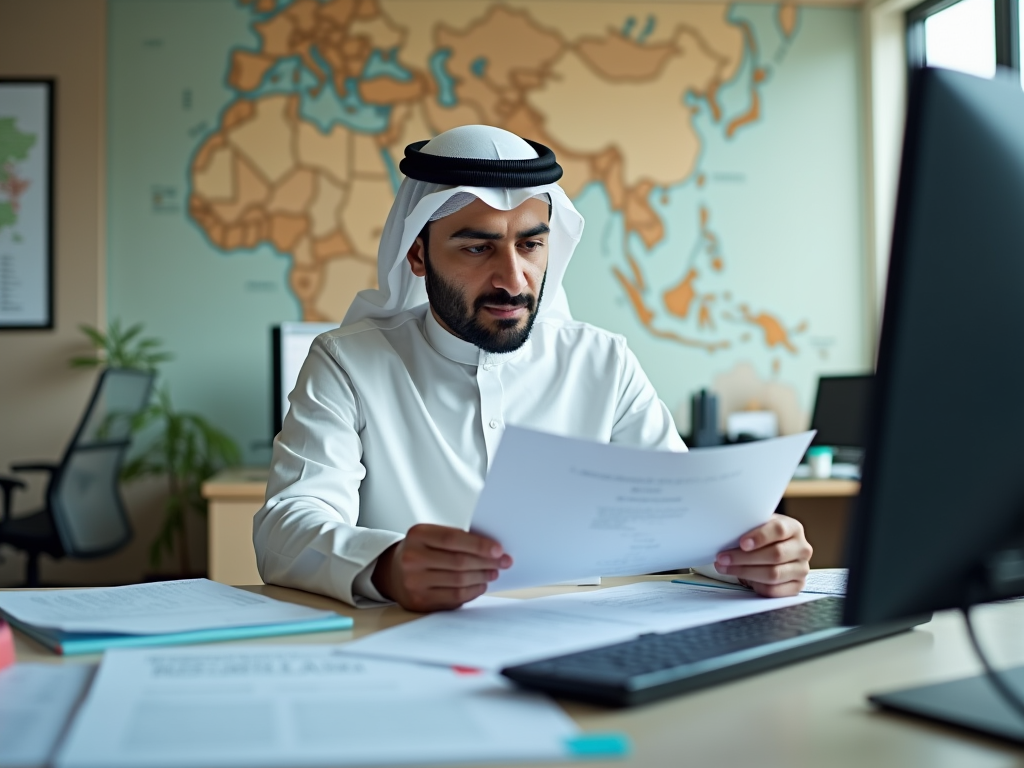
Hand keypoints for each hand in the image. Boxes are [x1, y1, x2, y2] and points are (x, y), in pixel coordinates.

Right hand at [372, 524, 511, 611]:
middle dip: (486, 562)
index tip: (498, 549)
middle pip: (459, 562)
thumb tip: (493, 550)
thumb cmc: (422, 551)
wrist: (393, 572)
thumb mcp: (432, 537)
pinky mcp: (419, 601)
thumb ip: (457, 539)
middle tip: (504, 562)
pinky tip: (481, 585)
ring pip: (459, 581)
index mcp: (417, 535)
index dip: (478, 545)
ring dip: (482, 577)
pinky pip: (454, 597)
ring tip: (493, 572)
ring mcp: (413, 582)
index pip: (452, 539)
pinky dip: (473, 591)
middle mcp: (411, 558)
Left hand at [713, 514, 811, 596]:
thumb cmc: (761, 537)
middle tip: (723, 557)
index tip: (742, 543)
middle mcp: (802, 548)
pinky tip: (742, 579)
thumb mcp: (757, 526)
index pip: (779, 530)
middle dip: (745, 557)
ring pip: (773, 574)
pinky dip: (755, 586)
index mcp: (793, 528)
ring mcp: (801, 569)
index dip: (759, 537)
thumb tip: (727, 531)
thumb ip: (748, 526)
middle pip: (775, 554)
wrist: (772, 550)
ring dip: (745, 572)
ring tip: (725, 567)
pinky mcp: (796, 586)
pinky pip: (774, 590)